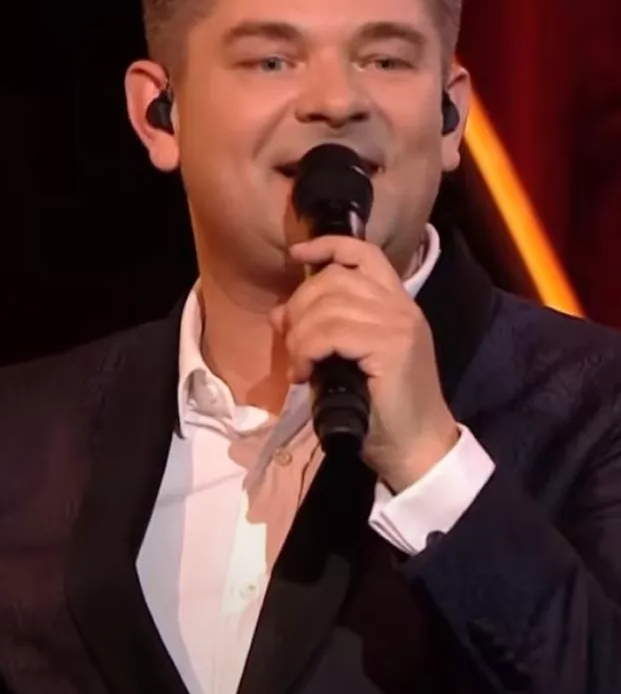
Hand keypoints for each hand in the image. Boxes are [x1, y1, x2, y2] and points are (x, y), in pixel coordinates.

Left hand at [270, 235, 459, 491]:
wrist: (415, 447)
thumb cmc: (380, 408)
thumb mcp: (343, 360)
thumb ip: (319, 331)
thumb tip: (279, 314)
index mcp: (395, 303)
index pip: (363, 254)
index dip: (328, 246)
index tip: (297, 254)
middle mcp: (400, 306)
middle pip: (335, 278)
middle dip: (300, 305)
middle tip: (291, 342)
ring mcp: (399, 324)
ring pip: (328, 306)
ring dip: (301, 335)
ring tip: (299, 364)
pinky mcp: (392, 346)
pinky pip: (332, 333)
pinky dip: (307, 351)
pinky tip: (305, 374)